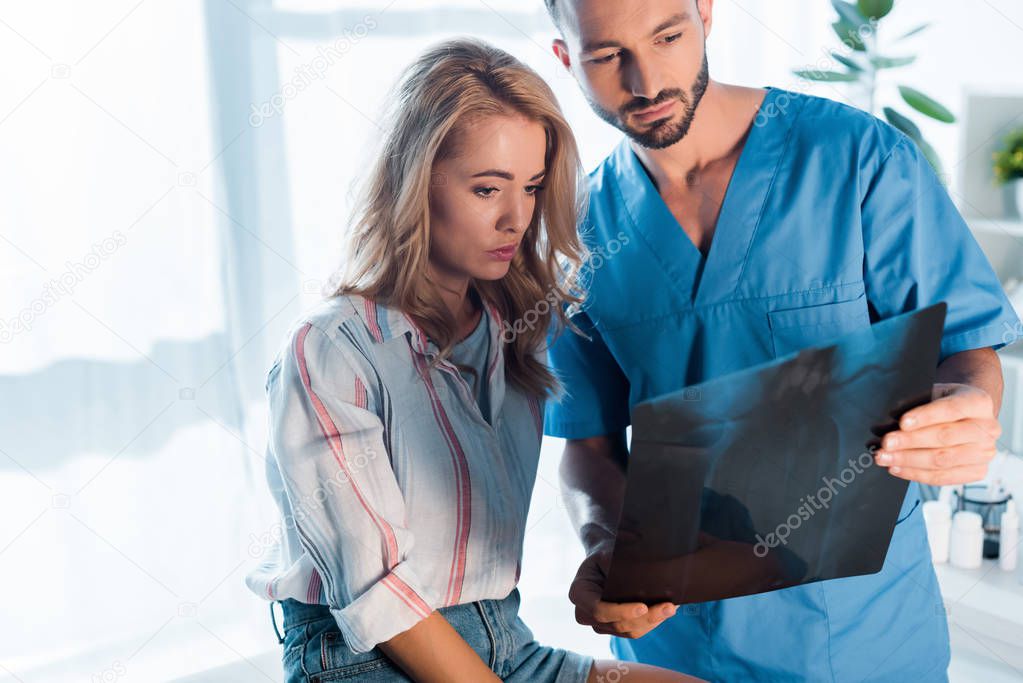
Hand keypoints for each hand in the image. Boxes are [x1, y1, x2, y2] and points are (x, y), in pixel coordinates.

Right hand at [568, 541, 676, 638]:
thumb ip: (619, 566)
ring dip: (652, 621)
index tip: (643, 607)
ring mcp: (599, 623)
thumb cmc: (607, 552)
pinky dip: (651, 622)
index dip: (620, 612)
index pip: (598, 610)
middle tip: (668, 607)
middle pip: (616, 624)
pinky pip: (634, 631)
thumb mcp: (608, 553)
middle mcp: (585, 613)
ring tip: (671, 608)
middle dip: (645, 618)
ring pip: (628, 631)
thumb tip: (645, 576)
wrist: (606, 558)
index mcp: (579, 592)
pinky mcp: (614, 627)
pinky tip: (665, 611)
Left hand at [874, 383, 1000, 485]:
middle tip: (885, 443)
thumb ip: (910, 408)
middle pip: (945, 437)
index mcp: (978, 403)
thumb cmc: (944, 404)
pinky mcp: (977, 471)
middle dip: (910, 441)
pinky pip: (942, 477)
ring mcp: (984, 453)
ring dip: (907, 460)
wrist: (968, 417)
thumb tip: (883, 427)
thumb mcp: (931, 396)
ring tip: (883, 457)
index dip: (925, 416)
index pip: (951, 409)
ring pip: (942, 460)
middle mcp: (987, 429)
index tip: (902, 422)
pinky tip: (896, 468)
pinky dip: (915, 474)